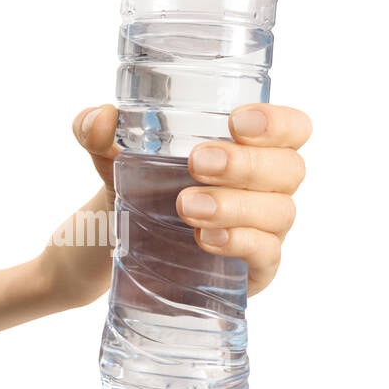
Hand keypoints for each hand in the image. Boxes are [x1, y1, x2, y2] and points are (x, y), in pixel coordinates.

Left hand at [72, 103, 311, 296]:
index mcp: (250, 148)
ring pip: (280, 212)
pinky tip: (207, 240)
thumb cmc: (134, 186)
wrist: (111, 247)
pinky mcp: (254, 270)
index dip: (278, 122)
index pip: (292, 128)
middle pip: (289, 168)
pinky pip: (268, 256)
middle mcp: (267, 186)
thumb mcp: (109, 155)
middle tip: (197, 162)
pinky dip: (241, 243)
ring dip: (236, 206)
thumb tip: (100, 119)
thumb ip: (96, 132)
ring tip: (186, 206)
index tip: (236, 122)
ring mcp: (265, 230)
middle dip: (245, 163)